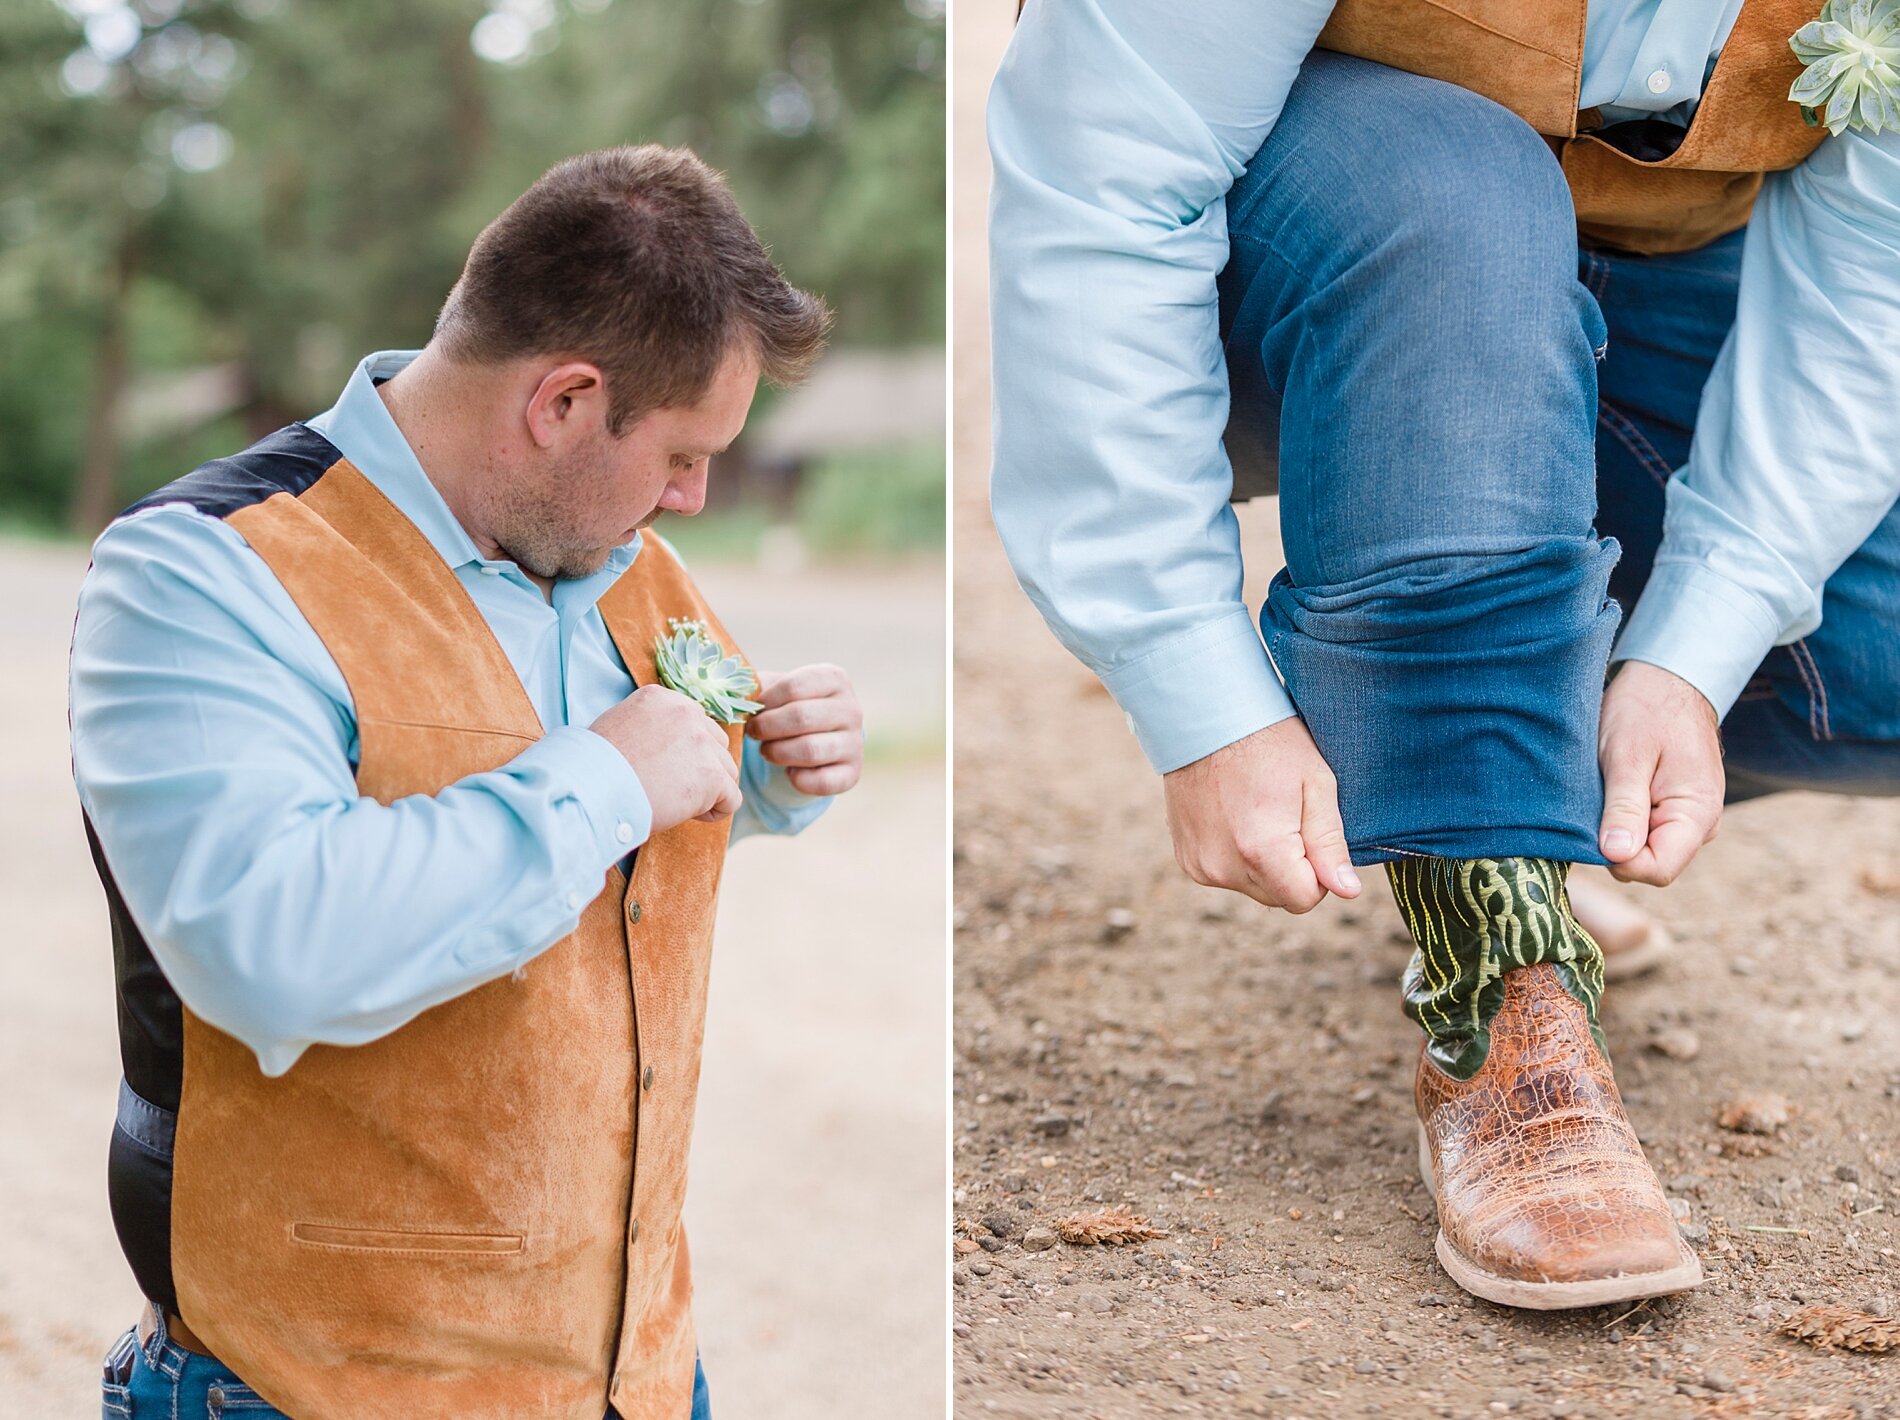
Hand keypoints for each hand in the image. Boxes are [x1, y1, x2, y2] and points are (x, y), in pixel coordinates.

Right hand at [590, 685, 742, 831]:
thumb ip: (652, 725)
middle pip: (716, 745)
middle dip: (701, 769)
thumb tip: (671, 746)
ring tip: (675, 802)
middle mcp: (687, 713)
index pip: (695, 724)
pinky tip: (689, 814)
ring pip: (727, 771)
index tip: (662, 768)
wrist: (590, 789)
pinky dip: (715, 811)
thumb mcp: (620, 725)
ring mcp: (702, 743)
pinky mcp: (711, 776)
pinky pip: (732, 799)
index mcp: (663, 698)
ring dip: (708, 790)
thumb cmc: (594, 767)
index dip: (684, 752)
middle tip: (670, 788)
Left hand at [745, 663, 862, 796]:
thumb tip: (735, 695)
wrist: (817, 739)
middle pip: (801, 718)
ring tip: (767, 751)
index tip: (753, 711)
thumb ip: (758, 688)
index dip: (766, 702)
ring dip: (777, 753)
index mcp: (835, 679)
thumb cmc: (789, 708)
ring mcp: (855, 743)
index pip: (793, 687)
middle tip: (754, 733)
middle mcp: (852, 709)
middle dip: (767, 728)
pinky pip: (820, 782)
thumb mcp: (777, 691)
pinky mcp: (852, 773)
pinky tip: (789, 771)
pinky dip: (797, 779)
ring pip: (810, 750)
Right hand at [1161, 717, 1360, 912]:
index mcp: (1262, 851)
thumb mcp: (1315, 784)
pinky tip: (1233, 817)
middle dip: (1289, 869)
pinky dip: (1234, 855)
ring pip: (1252, 887)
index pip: (1305, 900)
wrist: (1205, 716)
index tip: (1309, 832)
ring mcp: (1200, 865)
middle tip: (1283, 815)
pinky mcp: (1185, 859)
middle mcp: (1225, 867)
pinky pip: (1224, 874)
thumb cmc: (1268, 743)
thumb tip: (1348, 891)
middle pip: (1277, 897)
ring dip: (1262, 863)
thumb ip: (1330, 844)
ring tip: (1256, 812)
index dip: (1318, 872)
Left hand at [1596, 661, 1723, 884]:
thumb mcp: (1627, 756)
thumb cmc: (1646, 709)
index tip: (1594, 829)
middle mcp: (1700, 824)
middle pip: (1650, 865)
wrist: (1666, 678)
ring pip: (1643, 850)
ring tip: (1605, 790)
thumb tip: (1616, 856)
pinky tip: (1610, 792)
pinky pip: (1643, 832)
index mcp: (1698, 814)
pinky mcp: (1672, 810)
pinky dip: (1621, 819)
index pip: (1659, 870)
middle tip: (1597, 801)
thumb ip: (1624, 807)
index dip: (1620, 861)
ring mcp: (1687, 818)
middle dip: (1616, 844)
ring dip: (1616, 830)